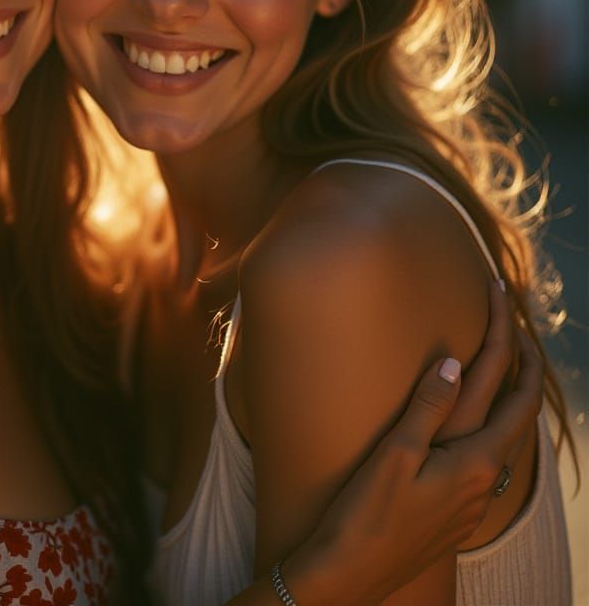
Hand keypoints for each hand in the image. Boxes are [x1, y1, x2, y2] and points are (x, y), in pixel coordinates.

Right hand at [283, 280, 542, 604]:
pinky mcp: (456, 511)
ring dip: (509, 394)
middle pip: (518, 412)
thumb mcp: (395, 454)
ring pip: (506, 435)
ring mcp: (472, 499)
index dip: (510, 341)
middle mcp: (483, 480)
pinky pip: (488, 456)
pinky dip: (491, 423)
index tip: (502, 299)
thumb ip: (428, 407)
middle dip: (522, 364)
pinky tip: (473, 423)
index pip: (510, 391)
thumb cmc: (367, 514)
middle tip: (514, 323)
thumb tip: (455, 362)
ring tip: (502, 363)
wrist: (352, 575)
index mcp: (473, 461)